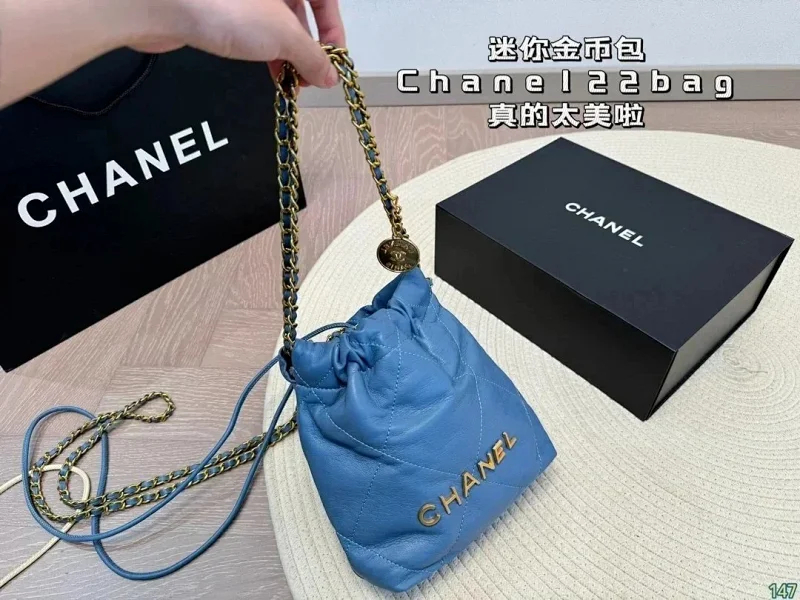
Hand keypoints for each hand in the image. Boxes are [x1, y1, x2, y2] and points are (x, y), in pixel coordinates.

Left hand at [133, 0, 345, 87]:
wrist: (164, 5)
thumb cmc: (230, 9)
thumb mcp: (285, 35)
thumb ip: (313, 56)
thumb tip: (330, 77)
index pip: (326, 0)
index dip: (334, 31)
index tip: (333, 63)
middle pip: (301, 9)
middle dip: (310, 46)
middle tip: (310, 78)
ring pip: (277, 21)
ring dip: (289, 52)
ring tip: (291, 81)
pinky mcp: (222, 7)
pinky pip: (254, 27)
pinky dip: (267, 49)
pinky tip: (270, 72)